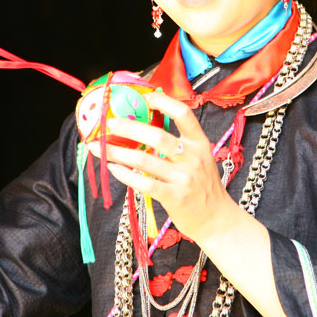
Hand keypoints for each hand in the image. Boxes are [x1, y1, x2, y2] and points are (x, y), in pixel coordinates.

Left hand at [90, 90, 233, 244]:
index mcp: (199, 142)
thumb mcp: (200, 158)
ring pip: (143, 160)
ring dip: (117, 152)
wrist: (217, 219)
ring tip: (99, 147)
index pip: (183, 113)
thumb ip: (179, 143)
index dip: (163, 102)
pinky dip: (125, 174)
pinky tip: (113, 168)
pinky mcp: (174, 197)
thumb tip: (145, 125)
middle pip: (156, 136)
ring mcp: (183, 178)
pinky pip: (144, 183)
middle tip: (109, 123)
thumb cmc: (203, 186)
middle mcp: (192, 157)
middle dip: (129, 127)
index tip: (143, 98)